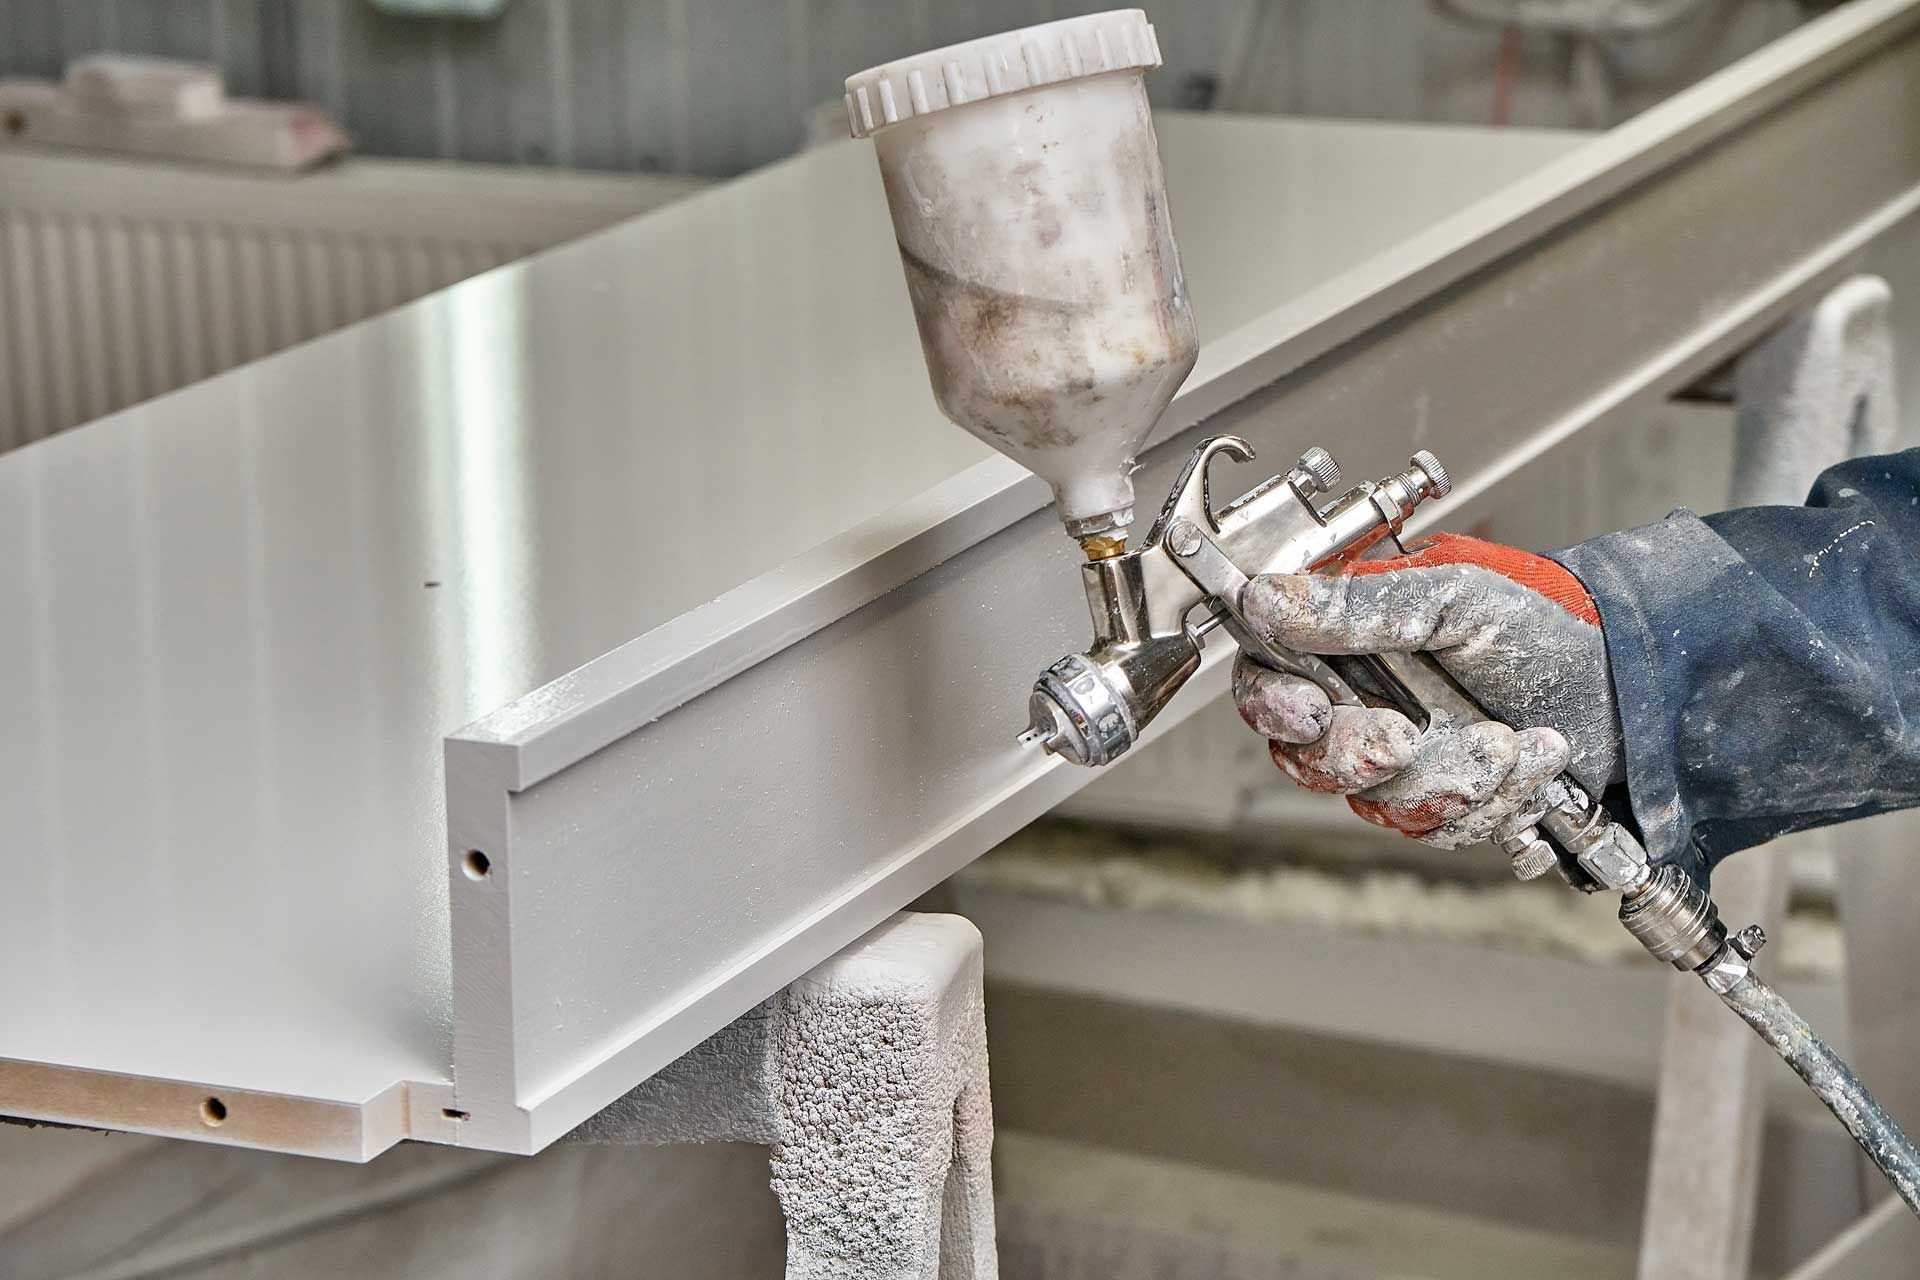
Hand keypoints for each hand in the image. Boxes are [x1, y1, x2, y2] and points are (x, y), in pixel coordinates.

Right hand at [1231, 533, 1623, 848]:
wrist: (1634, 689)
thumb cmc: (1551, 627)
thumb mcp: (1456, 597)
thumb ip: (1359, 604)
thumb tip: (1266, 600)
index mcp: (1350, 640)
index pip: (1269, 679)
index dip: (1275, 705)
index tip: (1312, 712)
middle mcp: (1365, 701)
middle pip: (1307, 758)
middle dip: (1363, 756)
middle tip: (1408, 737)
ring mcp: (1405, 757)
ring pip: (1376, 803)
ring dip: (1450, 779)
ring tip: (1509, 742)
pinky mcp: (1445, 800)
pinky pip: (1436, 828)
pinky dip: (1492, 801)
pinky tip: (1532, 763)